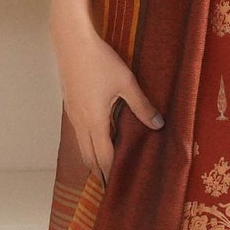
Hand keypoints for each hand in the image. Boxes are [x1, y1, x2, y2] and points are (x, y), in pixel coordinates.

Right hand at [50, 19, 162, 187]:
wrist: (71, 42)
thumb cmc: (100, 61)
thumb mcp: (126, 83)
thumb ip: (142, 106)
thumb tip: (158, 125)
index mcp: (95, 121)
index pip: (104, 157)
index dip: (112, 173)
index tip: (119, 186)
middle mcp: (81, 123)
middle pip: (89, 157)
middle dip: (100, 172)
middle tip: (112, 184)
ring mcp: (72, 115)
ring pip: (81, 146)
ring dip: (93, 158)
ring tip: (105, 168)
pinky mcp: (70, 106)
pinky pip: (78, 133)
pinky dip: (87, 143)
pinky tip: (98, 140)